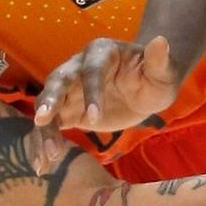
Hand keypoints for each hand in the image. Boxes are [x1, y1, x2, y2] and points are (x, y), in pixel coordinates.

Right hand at [32, 34, 180, 167]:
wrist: (144, 90)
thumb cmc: (155, 77)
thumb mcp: (163, 71)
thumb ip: (159, 60)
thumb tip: (161, 40)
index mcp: (101, 53)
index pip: (92, 71)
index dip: (92, 92)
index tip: (94, 118)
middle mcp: (78, 67)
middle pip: (58, 81)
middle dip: (50, 99)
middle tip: (42, 119)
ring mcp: (69, 90)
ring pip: (49, 106)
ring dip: (45, 129)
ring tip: (49, 155)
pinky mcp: (68, 111)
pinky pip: (51, 126)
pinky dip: (45, 143)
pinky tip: (43, 165)